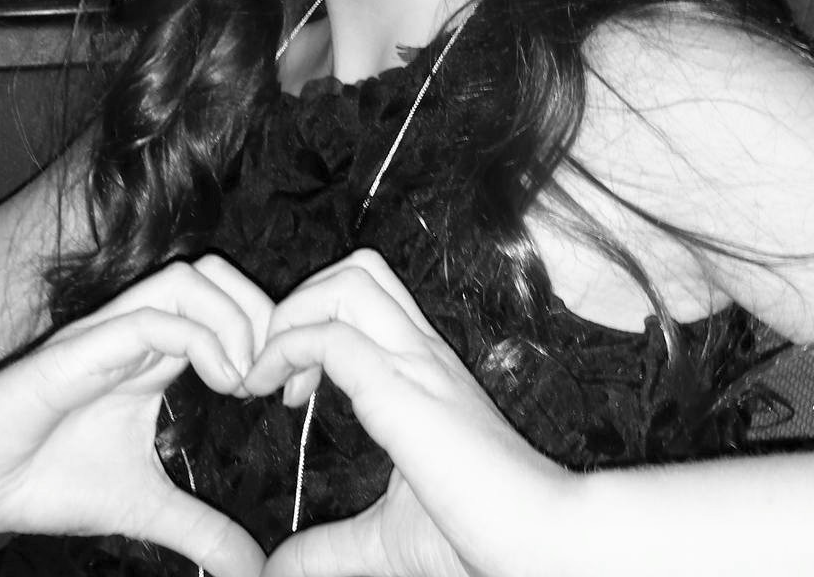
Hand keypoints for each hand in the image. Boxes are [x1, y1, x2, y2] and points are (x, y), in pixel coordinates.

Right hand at [0, 254, 270, 576]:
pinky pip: (152, 317)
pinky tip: (223, 383)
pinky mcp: (82, 349)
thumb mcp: (143, 504)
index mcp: (158, 353)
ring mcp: (111, 334)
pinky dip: (201, 339)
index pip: (228, 301)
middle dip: (263, 311)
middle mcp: (139, 331)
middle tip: (275, 375)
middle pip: (216, 273)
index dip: (271, 331)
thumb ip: (199, 526)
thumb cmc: (49, 480)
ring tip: (246, 380)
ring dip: (236, 320)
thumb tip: (250, 568)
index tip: (288, 389)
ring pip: (189, 279)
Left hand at [245, 250, 563, 576]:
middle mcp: (421, 351)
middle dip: (300, 300)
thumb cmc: (479, 535)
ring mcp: (415, 363)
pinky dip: (287, 349)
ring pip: (346, 283)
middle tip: (275, 365)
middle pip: (356, 268)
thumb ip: (332, 547)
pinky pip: (332, 337)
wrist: (542, 541)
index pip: (367, 293)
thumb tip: (278, 571)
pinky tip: (273, 391)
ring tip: (272, 373)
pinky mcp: (401, 390)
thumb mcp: (389, 536)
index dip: (315, 317)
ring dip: (293, 315)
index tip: (287, 386)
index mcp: (424, 367)